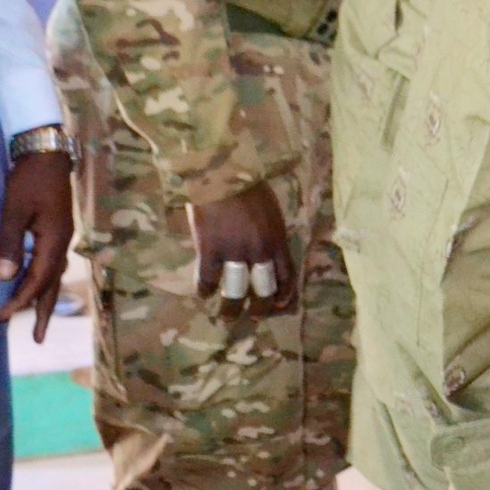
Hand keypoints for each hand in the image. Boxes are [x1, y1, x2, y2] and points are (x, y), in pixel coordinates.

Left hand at [0, 151, 73, 343]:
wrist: (48, 154)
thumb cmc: (29, 180)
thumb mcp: (15, 210)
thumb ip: (10, 243)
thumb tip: (4, 277)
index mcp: (55, 240)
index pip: (38, 279)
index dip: (20, 300)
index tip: (1, 316)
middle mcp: (63, 243)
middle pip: (53, 284)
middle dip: (43, 312)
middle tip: (37, 339)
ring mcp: (63, 236)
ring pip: (55, 275)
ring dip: (45, 297)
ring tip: (39, 318)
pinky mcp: (58, 230)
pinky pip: (54, 264)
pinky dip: (46, 280)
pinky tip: (41, 282)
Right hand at [188, 181, 294, 317]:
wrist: (223, 173)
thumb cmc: (249, 185)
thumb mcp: (271, 210)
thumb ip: (270, 232)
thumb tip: (267, 248)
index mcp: (278, 240)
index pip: (287, 276)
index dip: (285, 294)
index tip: (281, 304)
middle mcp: (260, 252)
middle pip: (265, 290)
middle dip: (261, 308)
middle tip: (255, 315)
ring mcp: (234, 253)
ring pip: (236, 292)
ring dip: (232, 308)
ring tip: (227, 316)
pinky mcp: (209, 251)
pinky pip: (207, 279)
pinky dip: (204, 289)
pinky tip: (203, 294)